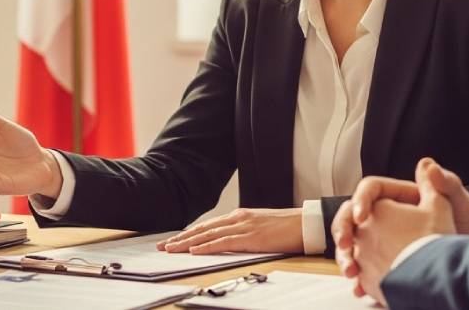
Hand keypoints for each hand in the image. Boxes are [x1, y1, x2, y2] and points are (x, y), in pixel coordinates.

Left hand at [156, 208, 303, 253]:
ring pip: (208, 235)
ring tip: (171, 249)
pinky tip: (194, 251)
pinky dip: (206, 247)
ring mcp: (243, 227)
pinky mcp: (250, 237)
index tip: (173, 240)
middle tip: (163, 246)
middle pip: (202, 229)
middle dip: (180, 238)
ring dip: (187, 243)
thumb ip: (242, 232)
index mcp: (239, 216)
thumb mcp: (259, 226)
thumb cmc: (285, 227)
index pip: (207, 225)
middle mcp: (237, 218)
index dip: (188, 233)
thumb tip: (228, 241)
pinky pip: (223, 242)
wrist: (305, 223)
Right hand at [332, 159, 468, 278]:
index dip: (361, 200)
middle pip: (352, 215)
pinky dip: (357, 275)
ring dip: (345, 255)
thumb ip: (446, 184)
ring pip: (353, 242)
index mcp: (401, 196)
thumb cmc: (467, 227)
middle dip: (343, 229)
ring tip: (351, 271)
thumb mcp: (460, 205)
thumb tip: (428, 164)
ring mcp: (382, 238)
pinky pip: (362, 264)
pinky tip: (358, 286)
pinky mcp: (382, 260)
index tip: (360, 217)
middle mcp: (387, 215)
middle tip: (346, 245)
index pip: (371, 189)